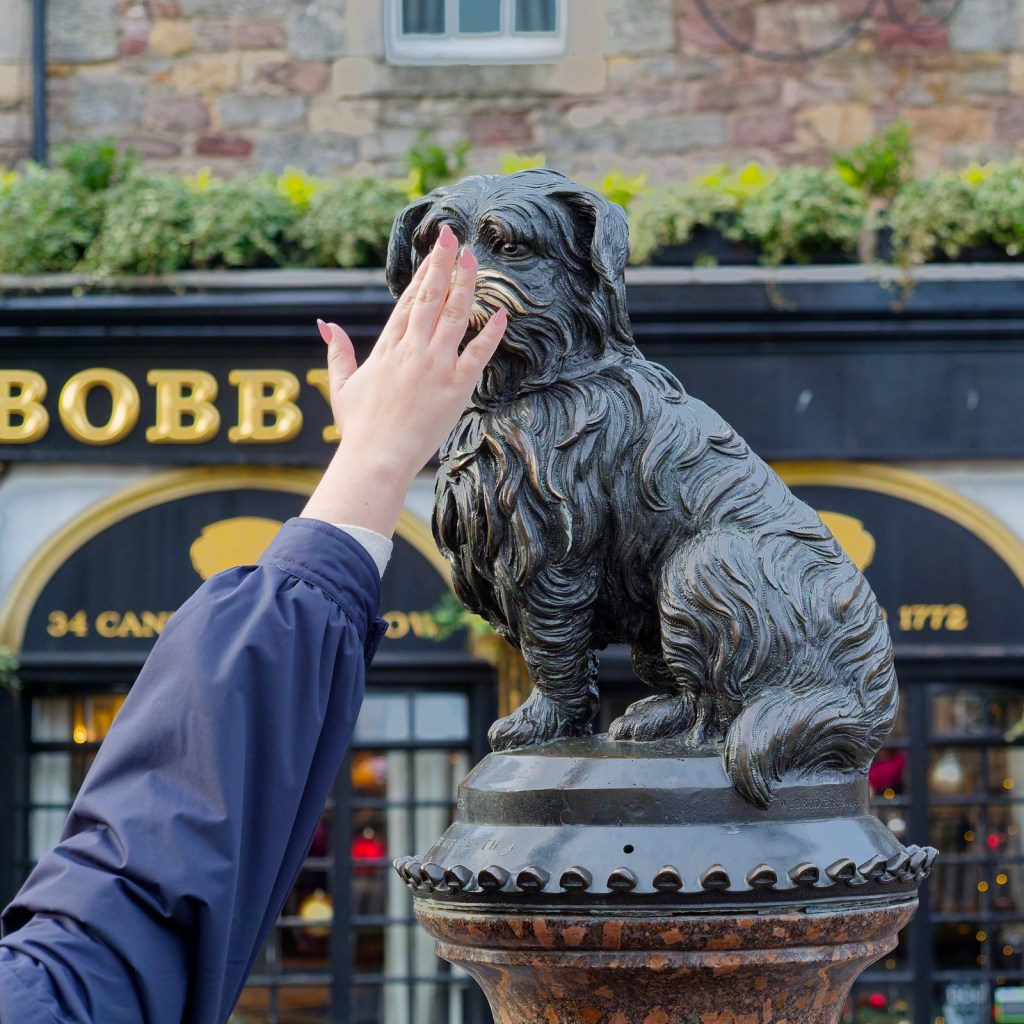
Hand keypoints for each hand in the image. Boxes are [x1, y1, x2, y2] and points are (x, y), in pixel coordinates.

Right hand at [301, 223, 505, 536]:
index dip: (423, 272)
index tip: (434, 250)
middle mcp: (412, 350)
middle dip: (442, 263)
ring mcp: (435, 365)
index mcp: (387, 348)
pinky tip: (501, 313)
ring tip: (475, 258)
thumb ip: (337, 351)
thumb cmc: (360, 428)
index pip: (408, 300)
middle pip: (430, 296)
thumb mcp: (342, 385)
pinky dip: (490, 332)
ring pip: (454, 314)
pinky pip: (478, 353)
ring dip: (466, 284)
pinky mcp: (455, 386)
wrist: (376, 458)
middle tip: (454, 236)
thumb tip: (324, 323)